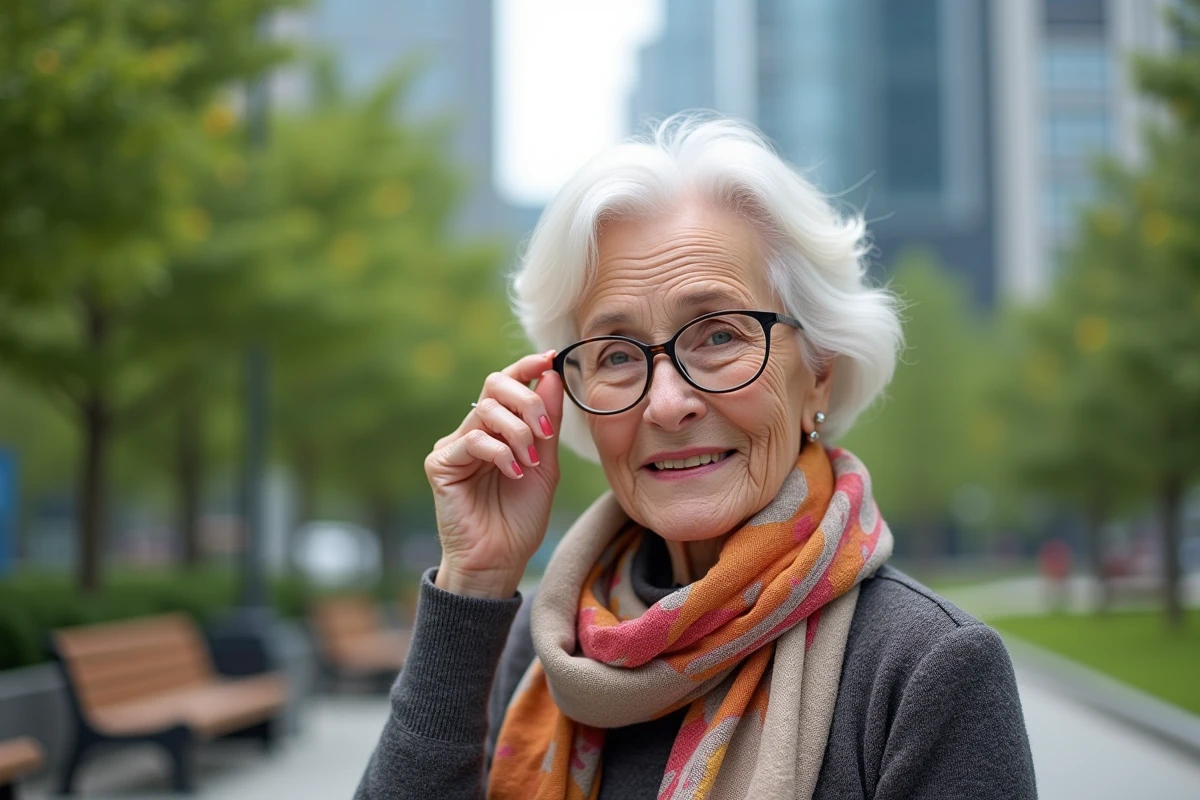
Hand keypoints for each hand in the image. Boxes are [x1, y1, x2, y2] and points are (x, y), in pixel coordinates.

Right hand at [424, 351, 563, 597]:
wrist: (500, 560)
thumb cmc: (520, 518)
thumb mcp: (545, 465)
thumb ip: (547, 422)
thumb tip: (551, 375)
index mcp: (497, 429)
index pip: (506, 384)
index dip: (526, 366)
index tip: (550, 359)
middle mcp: (472, 432)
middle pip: (494, 386)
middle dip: (527, 400)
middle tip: (544, 430)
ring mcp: (454, 447)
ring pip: (485, 411)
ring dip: (518, 431)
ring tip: (530, 461)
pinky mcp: (440, 464)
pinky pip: (472, 440)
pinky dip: (500, 452)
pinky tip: (514, 473)